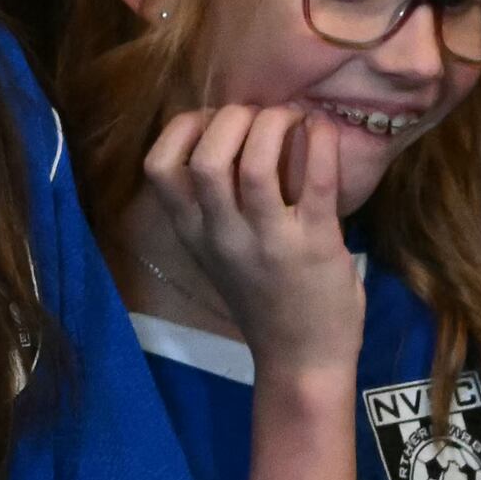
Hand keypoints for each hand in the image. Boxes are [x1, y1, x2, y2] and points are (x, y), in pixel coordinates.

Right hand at [140, 103, 362, 372]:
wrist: (302, 361)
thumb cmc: (265, 300)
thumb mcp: (220, 254)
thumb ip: (215, 206)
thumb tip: (234, 136)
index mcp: (194, 234)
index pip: (159, 169)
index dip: (182, 129)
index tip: (213, 122)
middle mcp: (223, 235)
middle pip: (206, 157)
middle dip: (230, 118)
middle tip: (258, 117)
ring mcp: (269, 240)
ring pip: (255, 163)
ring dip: (273, 124)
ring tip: (290, 118)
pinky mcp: (316, 244)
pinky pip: (316, 178)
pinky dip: (320, 141)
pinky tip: (321, 130)